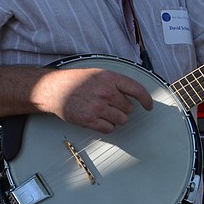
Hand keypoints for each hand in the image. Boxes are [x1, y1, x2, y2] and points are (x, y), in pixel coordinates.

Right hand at [35, 67, 153, 133]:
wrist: (54, 89)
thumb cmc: (75, 81)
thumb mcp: (98, 74)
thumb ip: (115, 82)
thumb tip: (133, 95)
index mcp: (110, 78)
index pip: (137, 89)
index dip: (146, 99)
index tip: (149, 106)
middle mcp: (106, 92)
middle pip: (129, 108)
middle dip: (122, 108)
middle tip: (109, 104)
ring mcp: (98, 106)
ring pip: (121, 120)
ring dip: (115, 118)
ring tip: (102, 111)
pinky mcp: (89, 120)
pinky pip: (109, 129)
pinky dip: (106, 126)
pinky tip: (97, 118)